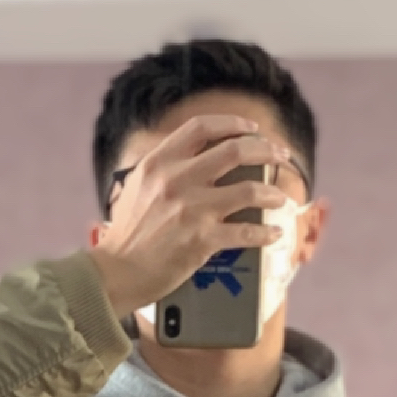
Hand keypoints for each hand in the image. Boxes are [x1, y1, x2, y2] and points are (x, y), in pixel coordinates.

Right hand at [88, 115, 296, 320]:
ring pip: (248, 190)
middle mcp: (178, 179)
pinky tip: (274, 234)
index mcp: (160, 161)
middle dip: (265, 151)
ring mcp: (192, 209)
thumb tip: (188, 159)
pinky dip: (265, 234)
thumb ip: (162, 169)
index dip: (233, 123)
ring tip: (280, 198)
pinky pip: (245, 232)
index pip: (203, 127)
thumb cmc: (126, 234)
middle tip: (281, 157)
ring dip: (271, 193)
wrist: (116, 272)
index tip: (252, 129)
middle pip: (235, 151)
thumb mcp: (136, 187)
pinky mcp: (202, 241)